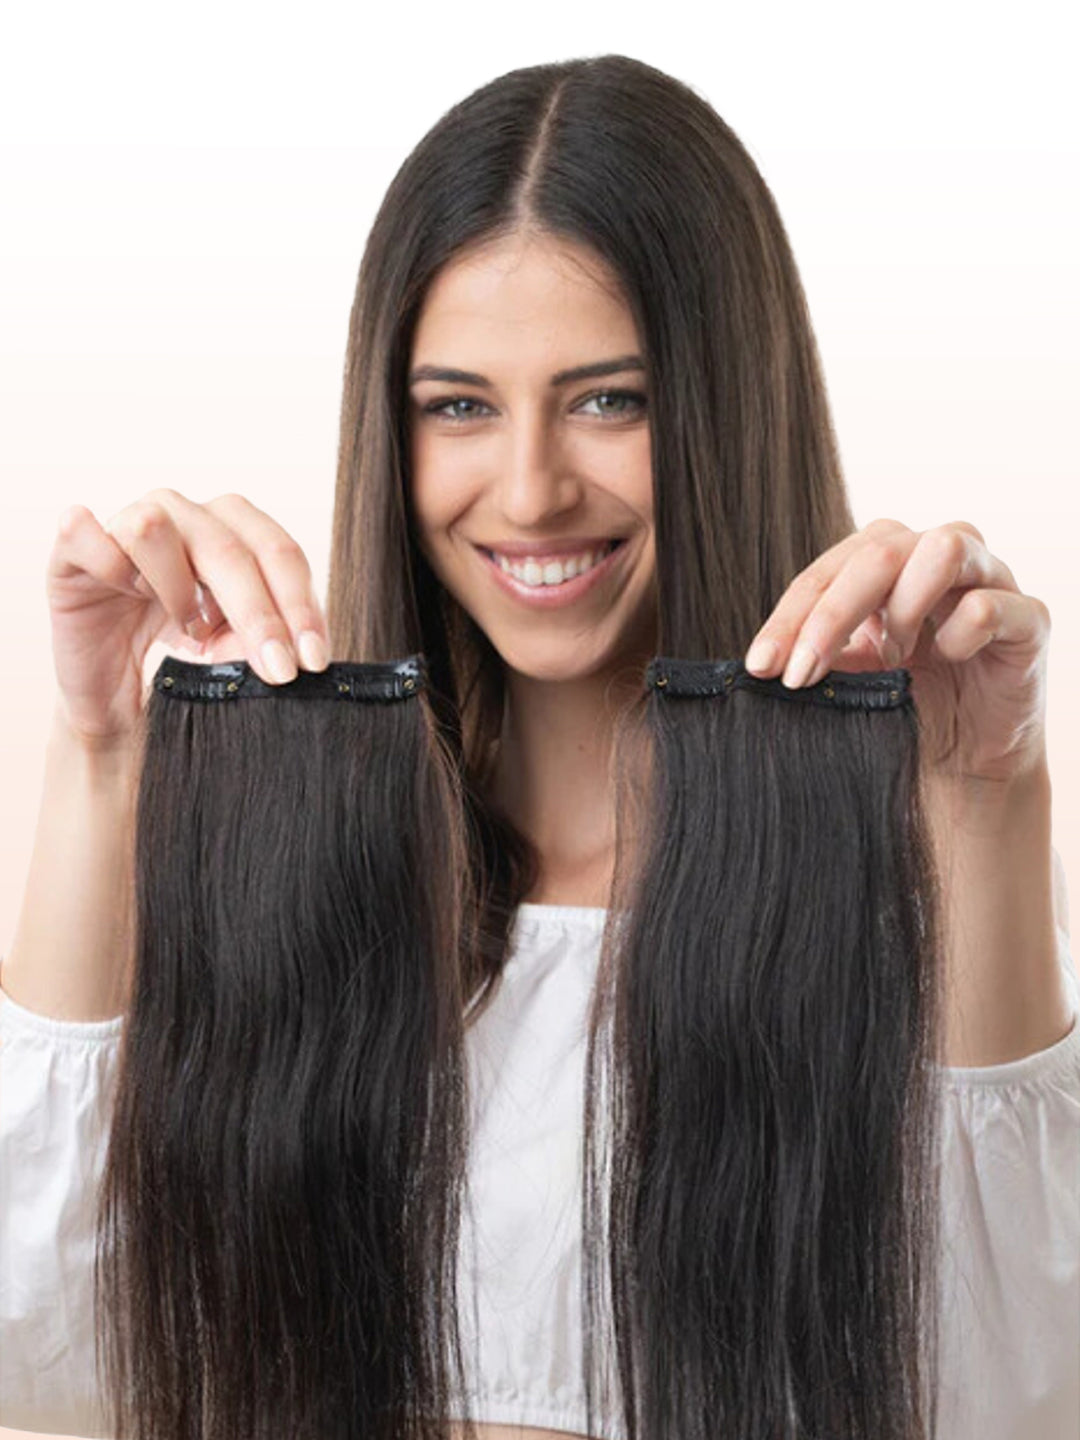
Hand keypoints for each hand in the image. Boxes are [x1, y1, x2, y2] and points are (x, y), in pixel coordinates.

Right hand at [46, 489, 330, 749]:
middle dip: (259, 614)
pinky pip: (89, 538)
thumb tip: (291, 647)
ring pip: (156, 528)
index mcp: (233, 529)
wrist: (117, 700)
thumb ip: (263, 641)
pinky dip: (115, 572)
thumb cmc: (182, 665)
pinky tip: (128, 599)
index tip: (314, 660)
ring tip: (186, 629)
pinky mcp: (73, 549)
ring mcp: (125, 524)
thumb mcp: (237, 655)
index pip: (277, 551)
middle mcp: (182, 514)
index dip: (300, 604)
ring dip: (179, 591)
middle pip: (229, 547)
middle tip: (277, 670)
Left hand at [743, 517, 1050, 785]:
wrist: (966, 762)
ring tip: (895, 657)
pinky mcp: (1029, 618)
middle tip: (801, 673)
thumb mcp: (850, 679)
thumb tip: (759, 661)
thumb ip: (815, 656)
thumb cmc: (905, 706)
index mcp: (885, 565)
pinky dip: (960, 633)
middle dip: (829, 614)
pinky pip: (991, 603)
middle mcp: (936, 557)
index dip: (790, 616)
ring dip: (904, 606)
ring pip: (944, 547)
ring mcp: (989, 580)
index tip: (761, 665)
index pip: (830, 570)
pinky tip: (949, 660)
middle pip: (879, 550)